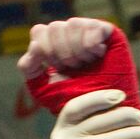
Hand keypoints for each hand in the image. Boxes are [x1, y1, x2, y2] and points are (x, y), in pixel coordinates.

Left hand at [17, 18, 139, 123]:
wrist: (104, 114)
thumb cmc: (76, 104)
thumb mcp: (43, 89)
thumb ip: (29, 68)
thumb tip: (34, 44)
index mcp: (54, 46)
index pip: (39, 31)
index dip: (45, 49)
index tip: (57, 68)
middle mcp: (71, 36)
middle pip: (54, 27)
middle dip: (61, 52)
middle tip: (74, 68)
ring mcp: (90, 33)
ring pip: (73, 24)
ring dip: (77, 49)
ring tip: (86, 64)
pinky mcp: (110, 34)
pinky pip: (95, 25)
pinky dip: (92, 42)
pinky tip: (98, 55)